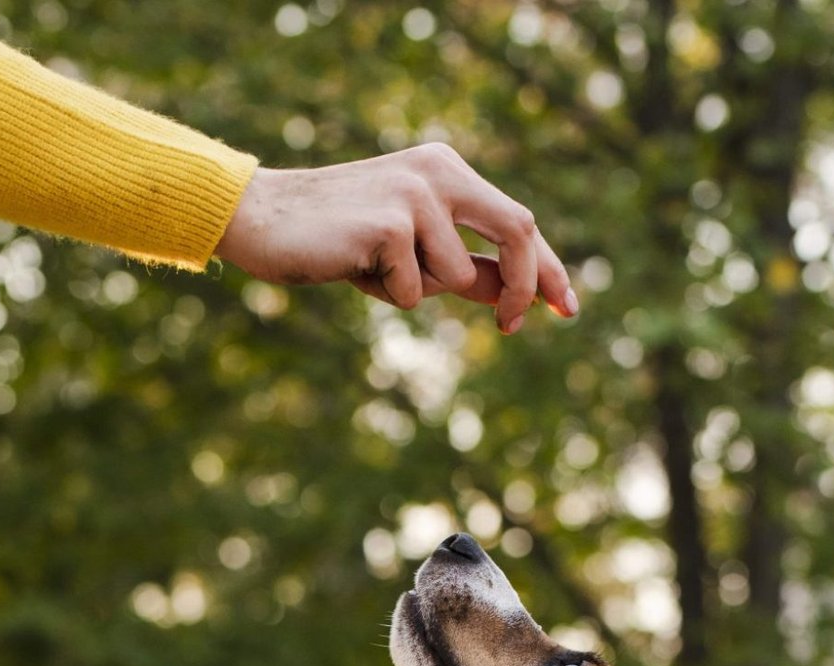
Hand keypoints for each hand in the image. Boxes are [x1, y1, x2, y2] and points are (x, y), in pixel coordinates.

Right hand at [217, 144, 577, 332]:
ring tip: (375, 271)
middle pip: (517, 230)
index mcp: (448, 171)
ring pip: (456, 277)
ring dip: (420, 293)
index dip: (546, 268)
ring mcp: (416, 193)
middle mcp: (440, 171)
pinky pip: (413, 290)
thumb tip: (513, 295)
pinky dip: (388, 295)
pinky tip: (353, 267)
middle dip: (524, 286)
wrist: (267, 220)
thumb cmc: (340, 241)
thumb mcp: (411, 255)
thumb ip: (463, 267)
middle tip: (509, 326)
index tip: (566, 307)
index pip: (517, 221)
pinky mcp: (391, 221)